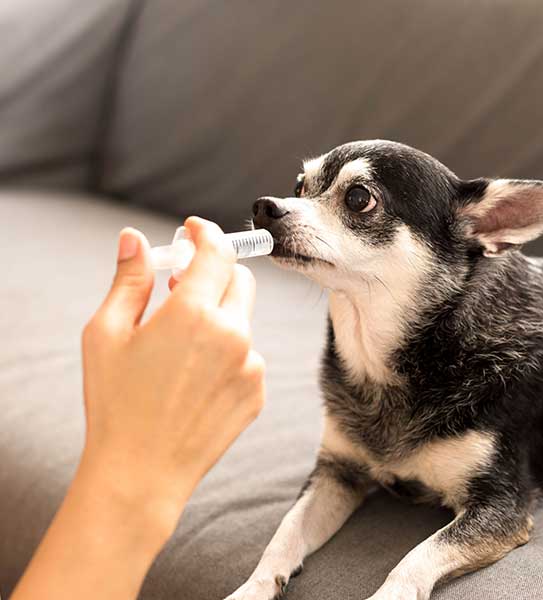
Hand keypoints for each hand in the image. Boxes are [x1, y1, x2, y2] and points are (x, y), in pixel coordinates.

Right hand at [80, 217, 264, 536]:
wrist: (141, 474)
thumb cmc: (116, 403)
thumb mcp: (107, 334)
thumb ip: (129, 279)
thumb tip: (135, 238)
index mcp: (194, 312)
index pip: (218, 251)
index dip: (206, 232)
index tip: (194, 229)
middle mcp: (233, 333)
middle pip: (239, 279)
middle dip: (214, 273)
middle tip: (182, 288)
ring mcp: (251, 364)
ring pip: (243, 318)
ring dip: (219, 316)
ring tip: (182, 347)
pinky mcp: (257, 390)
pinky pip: (248, 354)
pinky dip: (228, 351)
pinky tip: (196, 379)